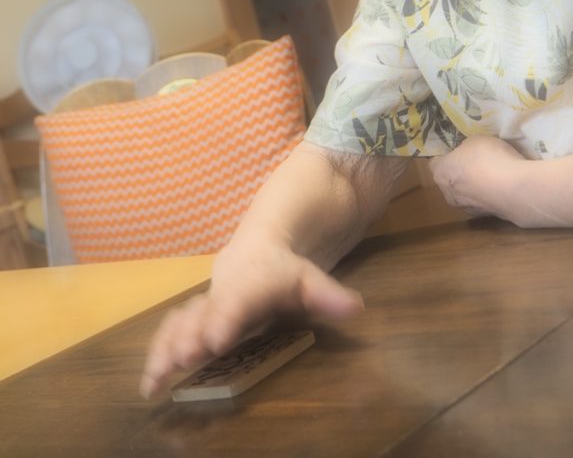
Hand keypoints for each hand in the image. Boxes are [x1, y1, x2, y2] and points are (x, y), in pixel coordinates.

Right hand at [139, 238, 362, 399]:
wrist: (256, 251)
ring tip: (154, 381)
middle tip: (183, 359)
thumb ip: (330, 296)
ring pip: (179, 323)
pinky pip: (170, 334)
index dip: (227, 318)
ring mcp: (205, 306)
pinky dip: (157, 356)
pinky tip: (149, 387)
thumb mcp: (311, 279)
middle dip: (192, 335)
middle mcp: (223, 293)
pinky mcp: (192, 320)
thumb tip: (357, 308)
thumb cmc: (285, 272)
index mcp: (253, 282)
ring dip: (165, 349)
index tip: (217, 339)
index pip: (239, 299)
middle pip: (204, 312)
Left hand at [429, 135, 525, 218]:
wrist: (514, 190)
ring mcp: (466, 209)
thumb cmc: (488, 158)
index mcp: (440, 173)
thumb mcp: (475, 139)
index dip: (445, 154)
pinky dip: (487, 194)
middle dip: (459, 171)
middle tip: (474, 160)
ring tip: (491, 174)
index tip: (456, 148)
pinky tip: (500, 185)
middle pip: (449, 180)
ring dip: (474, 185)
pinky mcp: (484, 216)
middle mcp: (448, 194)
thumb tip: (465, 153)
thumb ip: (465, 147)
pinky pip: (481, 201)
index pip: (434, 162)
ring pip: (465, 193)